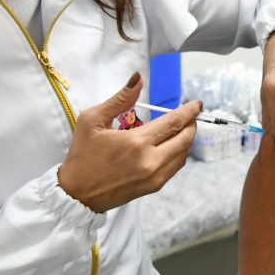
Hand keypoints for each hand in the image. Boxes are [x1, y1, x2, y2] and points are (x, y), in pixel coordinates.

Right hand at [57, 73, 200, 212]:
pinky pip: (176, 166)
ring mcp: (155, 176)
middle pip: (185, 138)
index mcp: (137, 142)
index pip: (174, 122)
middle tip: (189, 115)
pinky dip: (179, 153)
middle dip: (191, 124)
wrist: (77, 195)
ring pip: (184, 154)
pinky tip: (170, 145)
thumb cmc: (82, 155)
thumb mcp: (92, 120)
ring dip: (186, 139)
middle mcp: (151, 160)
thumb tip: (138, 78)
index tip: (197, 104)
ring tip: (180, 128)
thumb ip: (120, 99)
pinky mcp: (154, 186)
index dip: (190, 111)